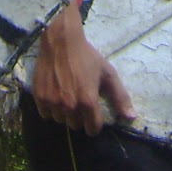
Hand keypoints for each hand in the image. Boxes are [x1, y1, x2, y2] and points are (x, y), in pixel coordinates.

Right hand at [31, 4, 133, 135]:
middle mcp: (70, 106)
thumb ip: (120, 97)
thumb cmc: (87, 57)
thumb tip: (131, 117)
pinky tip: (55, 94)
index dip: (95, 123)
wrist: (61, 41)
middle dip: (79, 116)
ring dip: (65, 113)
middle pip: (76, 125)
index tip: (93, 115)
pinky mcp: (40, 97)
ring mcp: (53, 102)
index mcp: (88, 101)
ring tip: (67, 96)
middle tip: (79, 100)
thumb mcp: (108, 74)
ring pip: (61, 120)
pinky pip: (46, 114)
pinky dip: (50, 108)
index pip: (93, 128)